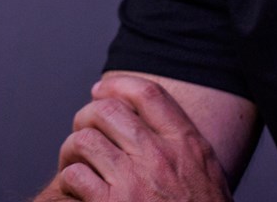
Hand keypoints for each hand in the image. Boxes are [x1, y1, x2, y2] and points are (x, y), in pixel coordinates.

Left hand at [55, 74, 233, 201]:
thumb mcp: (206, 175)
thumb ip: (183, 146)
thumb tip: (148, 119)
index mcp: (188, 146)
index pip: (149, 94)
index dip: (118, 86)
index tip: (100, 91)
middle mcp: (161, 158)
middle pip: (109, 111)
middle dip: (87, 115)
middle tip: (83, 130)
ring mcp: (135, 182)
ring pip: (85, 140)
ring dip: (73, 149)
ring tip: (74, 161)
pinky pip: (75, 176)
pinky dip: (70, 180)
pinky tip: (77, 190)